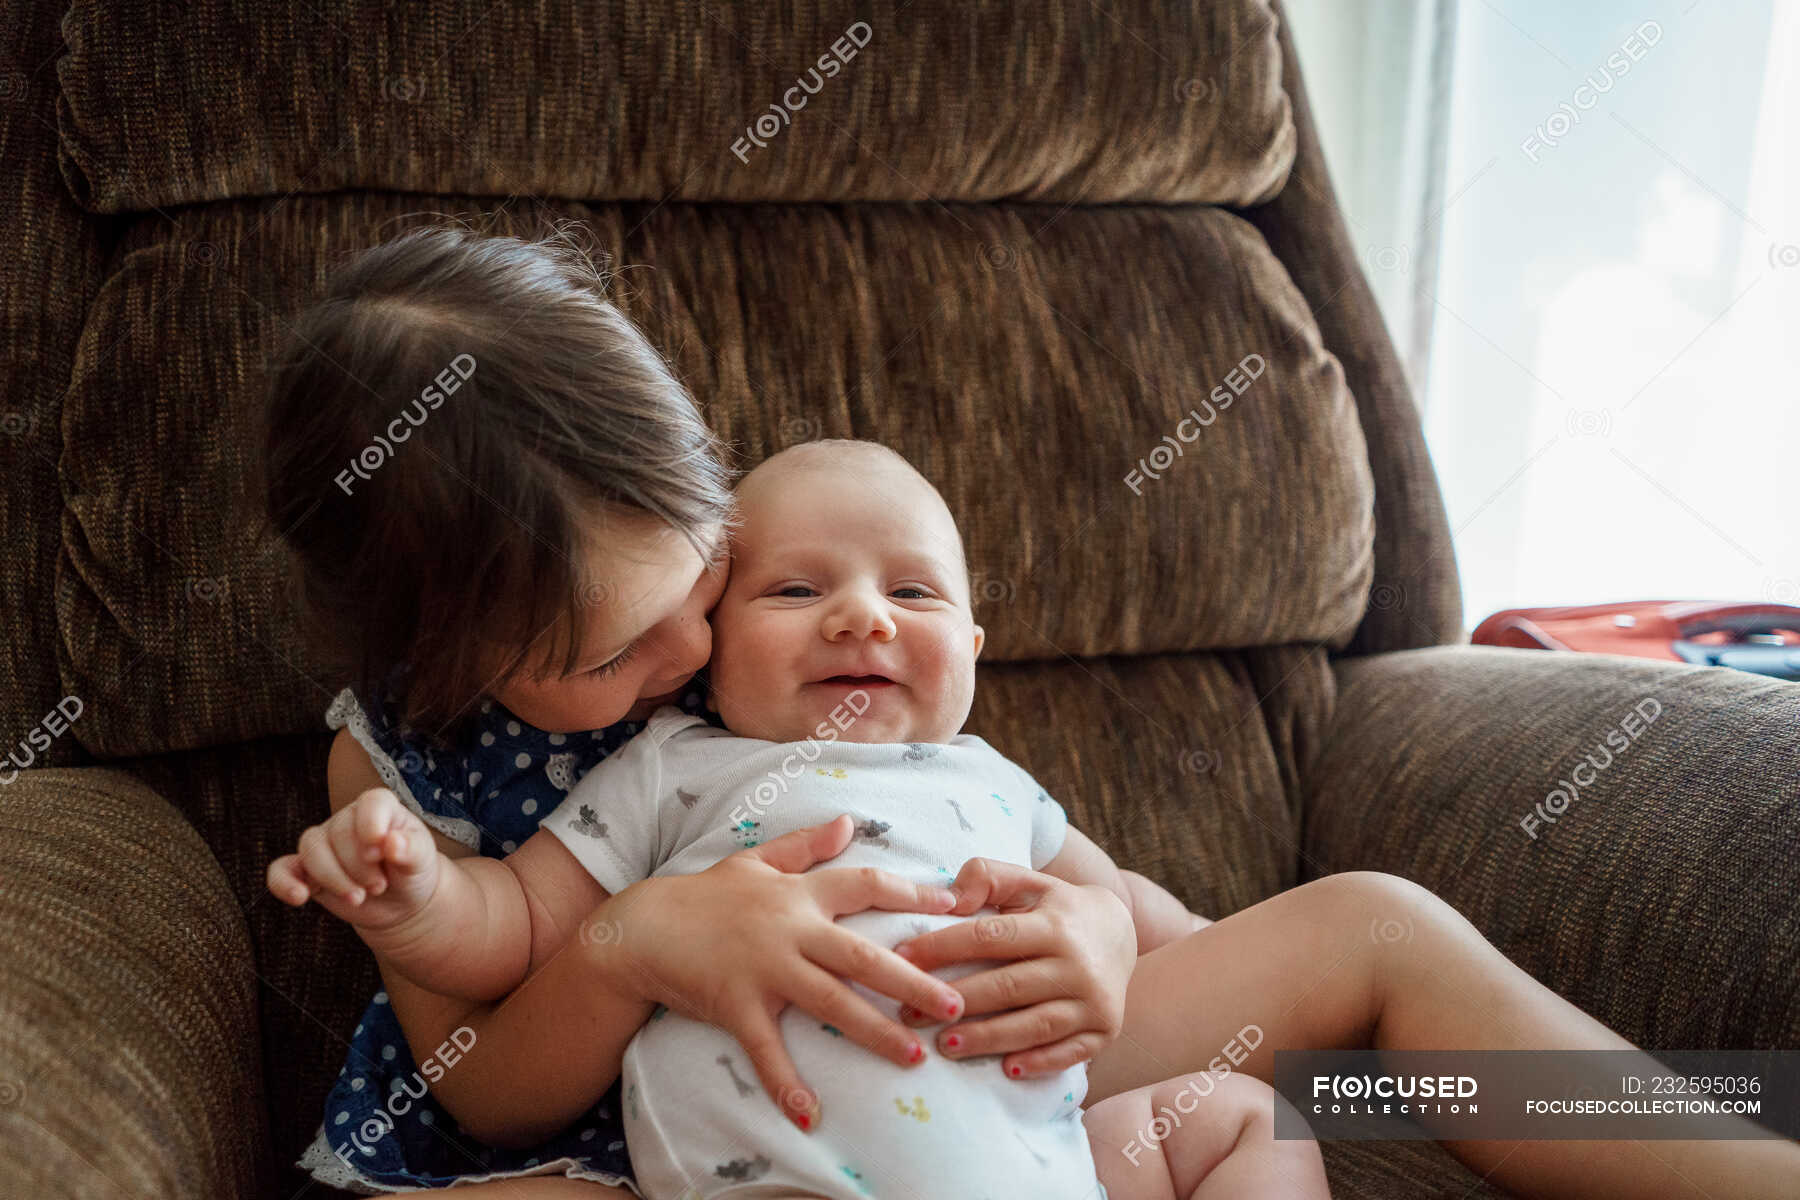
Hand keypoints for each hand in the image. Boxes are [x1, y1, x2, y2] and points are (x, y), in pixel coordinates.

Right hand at [266, 787, 440, 929]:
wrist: (399, 901)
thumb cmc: (412, 871)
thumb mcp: (421, 861)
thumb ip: (412, 849)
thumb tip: (392, 842)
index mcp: (379, 808)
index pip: (371, 803)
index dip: (372, 824)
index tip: (380, 853)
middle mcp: (347, 820)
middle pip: (339, 833)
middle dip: (358, 866)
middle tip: (379, 886)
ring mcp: (324, 844)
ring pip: (311, 850)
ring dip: (332, 878)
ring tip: (358, 898)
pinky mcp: (305, 871)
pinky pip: (282, 870)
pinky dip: (284, 883)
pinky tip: (299, 897)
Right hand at [590, 814, 966, 1131]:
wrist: (642, 927)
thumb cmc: (705, 896)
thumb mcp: (756, 861)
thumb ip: (806, 846)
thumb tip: (849, 822)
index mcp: (799, 894)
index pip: (866, 884)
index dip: (912, 891)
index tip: (955, 906)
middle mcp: (789, 929)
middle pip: (861, 955)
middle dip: (912, 980)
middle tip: (955, 1004)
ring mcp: (763, 968)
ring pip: (829, 1002)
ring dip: (874, 1031)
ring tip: (913, 1056)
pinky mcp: (735, 1004)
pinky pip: (766, 1048)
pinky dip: (786, 1083)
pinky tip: (811, 1114)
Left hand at [892, 858, 1135, 1079]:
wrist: (1121, 934)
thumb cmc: (1056, 909)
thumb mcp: (1028, 882)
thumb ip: (987, 876)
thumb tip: (949, 899)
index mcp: (1053, 923)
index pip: (990, 935)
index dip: (942, 947)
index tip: (902, 959)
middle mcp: (1077, 962)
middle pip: (1007, 985)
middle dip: (955, 1001)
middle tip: (908, 1014)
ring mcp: (1093, 1000)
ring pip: (1034, 1024)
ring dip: (987, 1038)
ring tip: (944, 1046)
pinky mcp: (1105, 1030)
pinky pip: (1069, 1052)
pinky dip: (1038, 1062)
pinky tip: (1005, 1069)